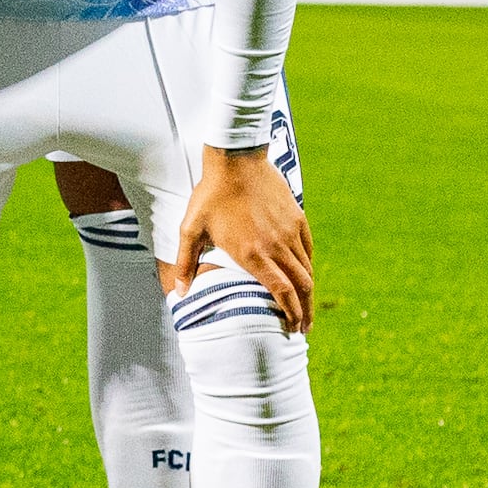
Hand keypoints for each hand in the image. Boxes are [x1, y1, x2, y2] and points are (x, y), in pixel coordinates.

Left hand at [166, 145, 313, 333]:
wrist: (235, 158)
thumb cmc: (210, 195)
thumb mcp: (191, 228)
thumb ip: (185, 262)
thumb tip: (179, 292)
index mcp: (253, 254)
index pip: (282, 292)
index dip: (291, 313)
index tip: (293, 327)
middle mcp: (276, 247)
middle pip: (302, 287)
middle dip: (306, 312)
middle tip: (303, 328)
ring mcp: (289, 232)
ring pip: (307, 270)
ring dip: (308, 292)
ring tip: (306, 307)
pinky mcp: (297, 219)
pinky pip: (308, 250)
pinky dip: (308, 267)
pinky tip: (304, 275)